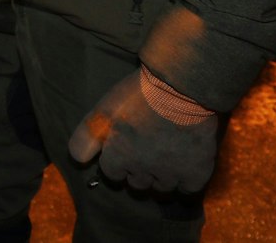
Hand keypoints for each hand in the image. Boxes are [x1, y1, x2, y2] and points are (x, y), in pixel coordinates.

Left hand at [68, 68, 220, 192]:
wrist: (182, 86)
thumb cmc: (138, 94)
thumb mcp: (103, 111)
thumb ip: (85, 139)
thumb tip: (79, 161)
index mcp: (119, 158)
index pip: (112, 173)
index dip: (117, 161)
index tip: (126, 148)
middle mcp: (142, 172)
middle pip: (136, 184)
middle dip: (137, 171)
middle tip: (146, 150)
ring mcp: (170, 174)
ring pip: (161, 188)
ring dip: (160, 176)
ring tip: (165, 156)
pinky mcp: (196, 173)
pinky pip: (187, 189)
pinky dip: (185, 181)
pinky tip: (183, 164)